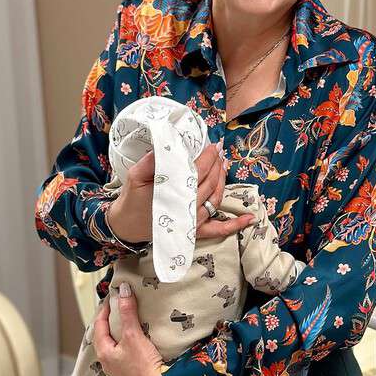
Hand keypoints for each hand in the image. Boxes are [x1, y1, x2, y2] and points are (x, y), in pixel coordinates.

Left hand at [92, 284, 172, 375]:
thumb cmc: (143, 366)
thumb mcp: (133, 335)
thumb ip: (127, 312)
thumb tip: (123, 291)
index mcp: (103, 353)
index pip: (99, 325)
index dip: (105, 309)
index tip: (112, 297)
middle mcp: (107, 363)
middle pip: (104, 336)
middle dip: (110, 320)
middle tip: (118, 307)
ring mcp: (118, 370)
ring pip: (114, 345)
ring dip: (119, 332)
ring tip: (127, 321)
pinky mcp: (130, 374)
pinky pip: (123, 353)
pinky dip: (126, 342)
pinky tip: (136, 340)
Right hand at [109, 140, 253, 242]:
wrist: (125, 226)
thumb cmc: (131, 200)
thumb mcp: (134, 176)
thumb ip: (151, 161)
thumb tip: (168, 144)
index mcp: (173, 192)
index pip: (198, 171)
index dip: (208, 157)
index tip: (213, 145)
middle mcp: (187, 207)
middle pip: (210, 182)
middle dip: (217, 165)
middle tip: (219, 151)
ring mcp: (193, 221)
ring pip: (216, 199)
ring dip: (223, 182)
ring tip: (225, 165)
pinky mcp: (194, 231)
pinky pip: (218, 229)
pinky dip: (235, 225)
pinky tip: (250, 218)